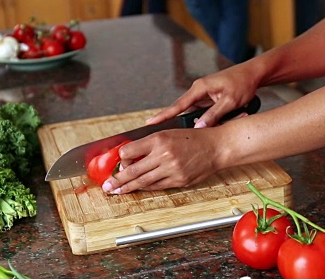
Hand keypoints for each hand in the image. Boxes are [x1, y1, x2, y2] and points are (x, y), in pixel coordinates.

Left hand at [101, 126, 224, 192]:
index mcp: (159, 139)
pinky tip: (139, 188)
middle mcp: (164, 154)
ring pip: (143, 181)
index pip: (129, 151)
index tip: (118, 162)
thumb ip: (151, 143)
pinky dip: (146, 187)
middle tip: (107, 186)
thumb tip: (131, 154)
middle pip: (132, 170)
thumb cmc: (195, 138)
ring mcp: (171, 169)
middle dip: (117, 180)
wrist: (217, 147)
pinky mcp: (179, 180)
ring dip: (128, 187)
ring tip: (118, 191)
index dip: (121, 158)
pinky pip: (157, 186)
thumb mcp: (170, 132)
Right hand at [146, 63, 259, 128]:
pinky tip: (205, 126)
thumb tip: (198, 127)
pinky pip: (202, 111)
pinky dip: (203, 119)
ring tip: (186, 132)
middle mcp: (199, 90)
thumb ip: (214, 115)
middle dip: (176, 122)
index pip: (178, 105)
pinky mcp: (210, 98)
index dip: (164, 115)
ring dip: (194, 121)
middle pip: (183, 110)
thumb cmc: (243, 83)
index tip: (150, 123)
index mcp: (200, 88)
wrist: (254, 73)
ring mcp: (204, 94)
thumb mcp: (230, 102)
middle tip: (162, 134)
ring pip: (194, 112)